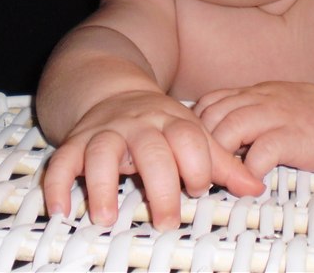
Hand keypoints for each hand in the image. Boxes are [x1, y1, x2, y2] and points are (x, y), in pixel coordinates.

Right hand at [42, 90, 263, 229]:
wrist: (113, 92)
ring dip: (102, 185)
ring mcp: (104, 132)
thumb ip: (222, 163)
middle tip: (166, 221)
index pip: (189, 139)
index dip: (198, 164)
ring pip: (101, 152)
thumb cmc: (160, 124)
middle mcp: (138, 125)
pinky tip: (61, 211)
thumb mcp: (191, 135)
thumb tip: (255, 189)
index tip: (199, 190)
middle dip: (160, 185)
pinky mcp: (76, 142)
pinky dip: (57, 185)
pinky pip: (61, 161)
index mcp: (171, 122)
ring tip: (106, 218)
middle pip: (150, 149)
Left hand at [195, 81, 313, 178]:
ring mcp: (278, 116)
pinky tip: (251, 183)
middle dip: (204, 145)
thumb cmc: (309, 115)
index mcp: (253, 93)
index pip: (210, 102)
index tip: (196, 149)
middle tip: (204, 170)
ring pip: (233, 128)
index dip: (197, 126)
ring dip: (222, 156)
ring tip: (222, 178)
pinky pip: (262, 151)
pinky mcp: (295, 137)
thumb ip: (245, 111)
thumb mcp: (271, 101)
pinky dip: (251, 169)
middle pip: (214, 116)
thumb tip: (213, 133)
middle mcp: (261, 100)